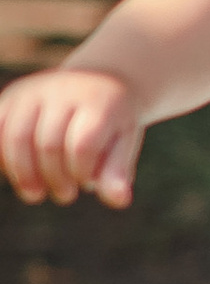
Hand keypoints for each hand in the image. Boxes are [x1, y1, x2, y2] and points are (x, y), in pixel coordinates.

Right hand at [0, 63, 145, 207]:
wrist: (98, 82)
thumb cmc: (112, 123)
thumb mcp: (124, 143)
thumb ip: (117, 172)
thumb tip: (119, 202)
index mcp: (99, 101)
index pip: (82, 145)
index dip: (81, 173)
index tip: (87, 183)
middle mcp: (64, 89)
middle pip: (48, 144)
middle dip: (55, 179)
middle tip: (66, 195)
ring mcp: (33, 91)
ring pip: (16, 137)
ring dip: (22, 174)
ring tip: (36, 194)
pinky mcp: (11, 97)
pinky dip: (2, 158)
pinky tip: (14, 174)